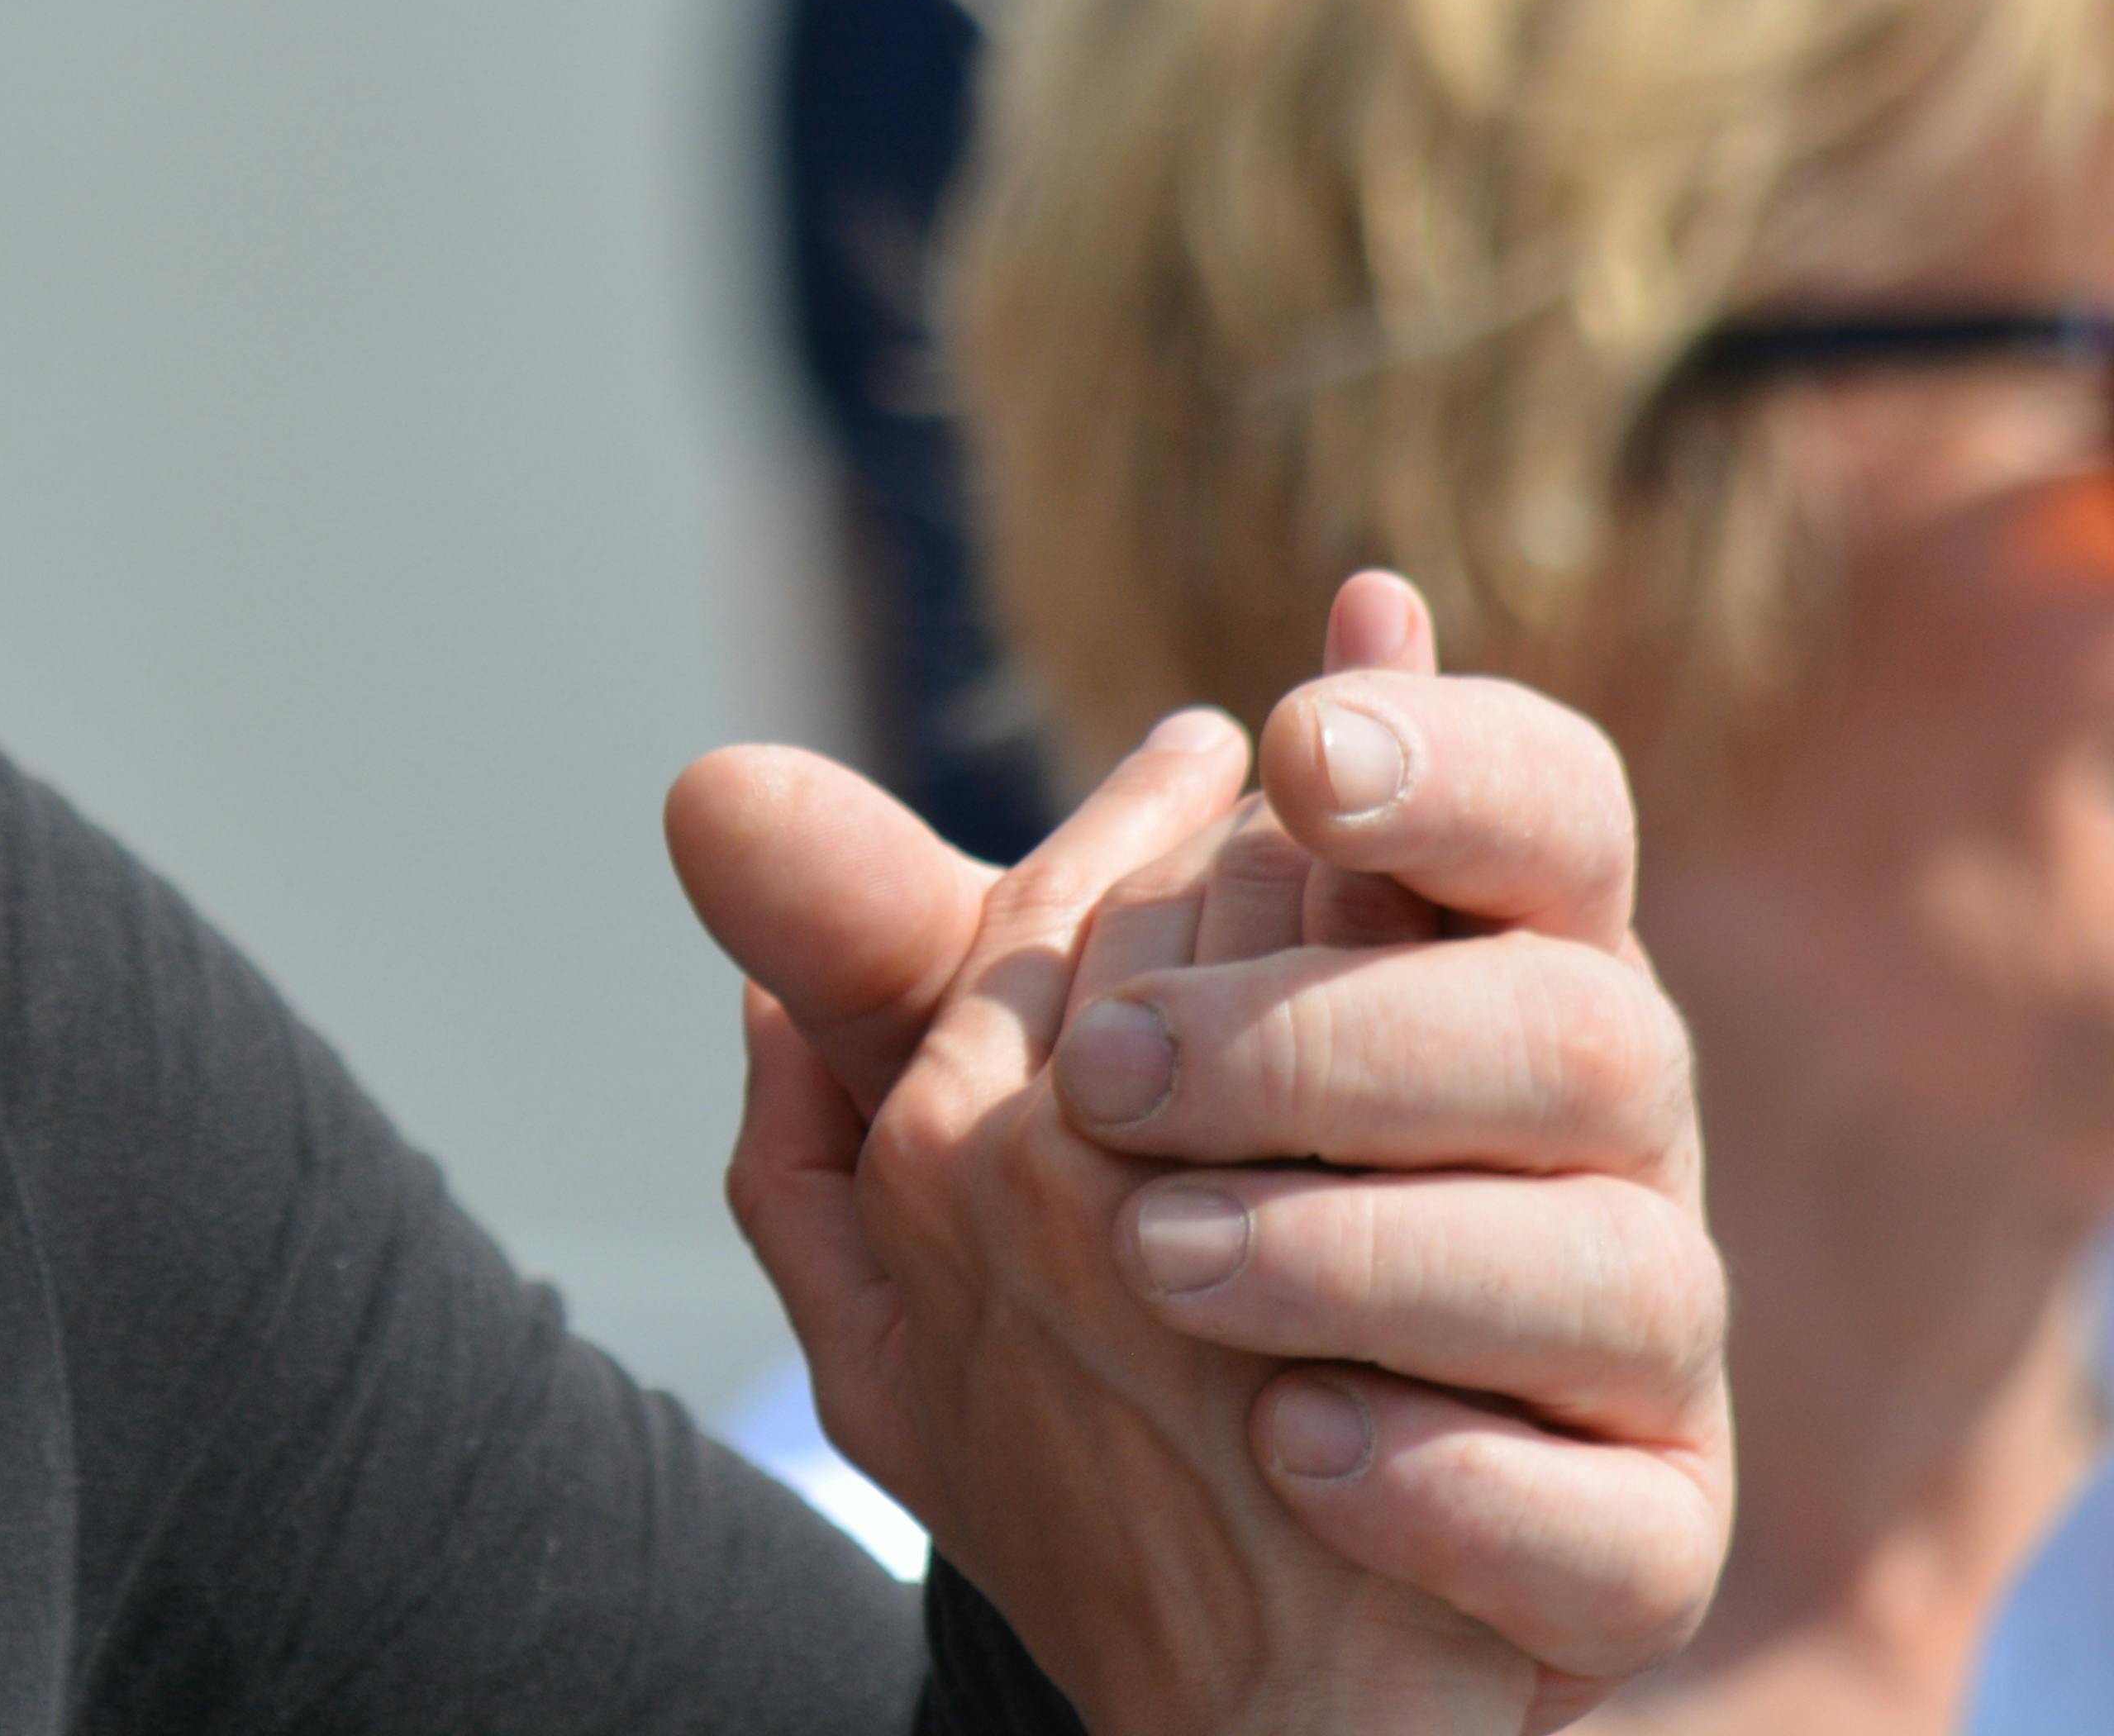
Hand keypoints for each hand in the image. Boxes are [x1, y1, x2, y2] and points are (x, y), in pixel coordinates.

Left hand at [665, 577, 1729, 1732]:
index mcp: (1463, 980)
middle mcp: (1589, 1149)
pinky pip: (1606, 1519)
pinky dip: (1438, 1481)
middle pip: (1570, 1021)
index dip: (1418, 750)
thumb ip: (875, 954)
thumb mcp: (982, 1118)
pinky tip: (1293, 1451)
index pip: (1524, 803)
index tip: (1243, 747)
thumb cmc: (1125, 1298)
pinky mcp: (1638, 1549)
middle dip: (1317, 1032)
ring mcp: (1634, 1360)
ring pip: (1621, 1264)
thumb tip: (716, 792)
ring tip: (1151, 1260)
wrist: (1218, 1607)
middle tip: (1094, 1077)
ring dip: (1355, 1253)